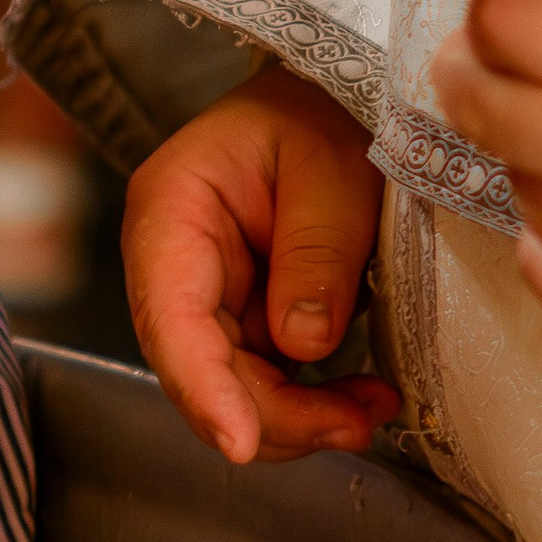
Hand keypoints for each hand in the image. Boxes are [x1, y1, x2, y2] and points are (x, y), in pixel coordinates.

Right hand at [123, 66, 399, 464]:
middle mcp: (172, 263)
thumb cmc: (325, 112)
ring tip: (370, 412)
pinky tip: (361, 400)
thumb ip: (318, 252)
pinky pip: (262, 381)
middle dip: (270, 414)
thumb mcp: (336, 167)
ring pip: (228, 388)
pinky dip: (309, 404)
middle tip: (353, 426)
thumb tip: (305, 346)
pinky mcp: (243, 320)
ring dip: (295, 418)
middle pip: (197, 367)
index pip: (172, 315)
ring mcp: (205, 297)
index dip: (202, 387)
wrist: (330, 100)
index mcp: (171, 209)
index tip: (239, 441)